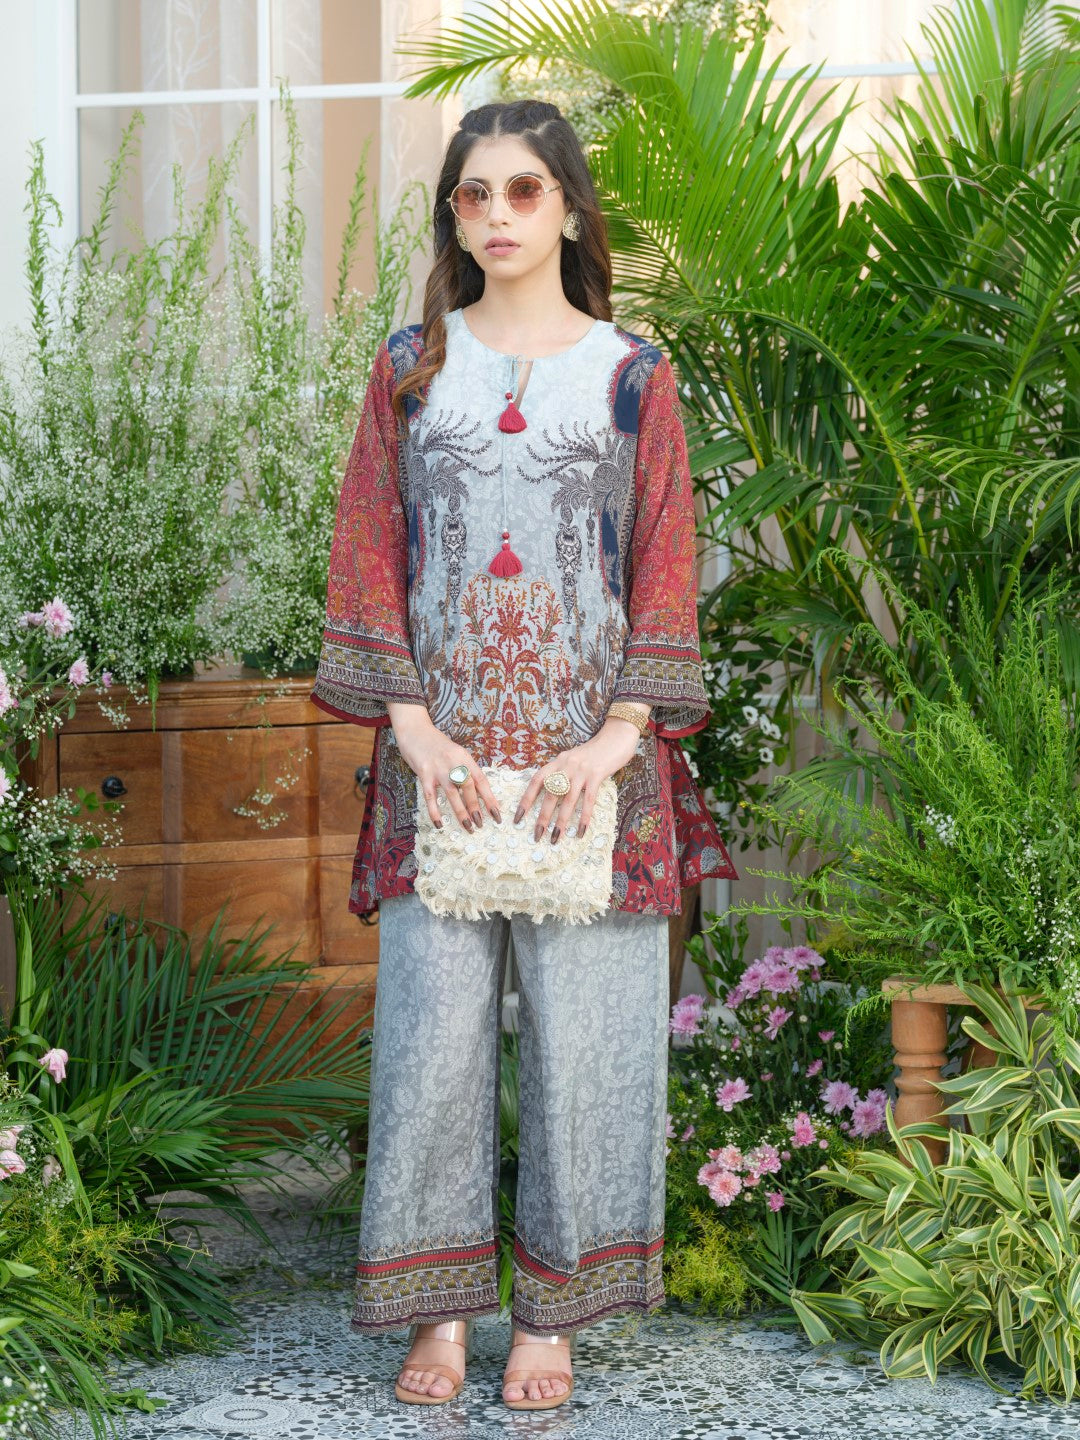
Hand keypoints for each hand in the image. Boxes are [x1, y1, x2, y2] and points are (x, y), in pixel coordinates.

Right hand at [386, 702, 500, 831]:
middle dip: (475, 807)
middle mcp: (454, 762)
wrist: (414, 731)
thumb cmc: (436, 745)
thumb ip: (464, 769)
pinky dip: (435, 811)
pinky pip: (431, 796)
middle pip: (468, 787)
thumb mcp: (455, 753)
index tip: (496, 813)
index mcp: (464, 757)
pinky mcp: (424, 774)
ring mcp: (438, 768)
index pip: (481, 779)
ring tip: (468, 827)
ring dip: (461, 812)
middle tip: (481, 824)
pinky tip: (439, 824)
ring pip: (453, 793)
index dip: (489, 798)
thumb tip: (476, 792)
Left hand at [513, 718, 642, 843]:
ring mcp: (582, 770)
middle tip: (536, 835)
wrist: (616, 736)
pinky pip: (588, 800)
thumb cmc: (594, 752)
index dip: (526, 799)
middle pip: (550, 794)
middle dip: (542, 817)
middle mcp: (566, 765)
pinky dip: (584, 817)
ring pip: (567, 800)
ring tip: (555, 838)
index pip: (537, 781)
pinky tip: (580, 831)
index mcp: (558, 761)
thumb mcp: (572, 759)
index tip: (518, 817)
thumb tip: (551, 794)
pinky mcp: (597, 775)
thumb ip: (562, 772)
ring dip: (561, 821)